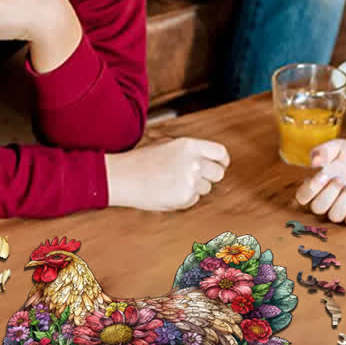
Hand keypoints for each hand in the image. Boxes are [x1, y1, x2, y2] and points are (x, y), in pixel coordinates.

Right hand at [105, 137, 229, 211]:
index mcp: (190, 145)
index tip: (221, 165)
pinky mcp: (185, 197)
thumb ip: (191, 150)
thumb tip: (210, 158)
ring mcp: (191, 181)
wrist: (123, 177)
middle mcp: (194, 162)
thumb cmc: (142, 160)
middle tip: (194, 177)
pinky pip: (194, 199)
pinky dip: (184, 198)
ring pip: (206, 188)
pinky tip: (167, 191)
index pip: (220, 153)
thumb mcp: (168, 144)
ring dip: (194, 187)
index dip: (222, 161)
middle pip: (218, 173)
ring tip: (171, 182)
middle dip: (210, 176)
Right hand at [295, 139, 345, 224]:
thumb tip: (313, 162)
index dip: (309, 189)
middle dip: (328, 194)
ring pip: (334, 216)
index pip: (303, 196)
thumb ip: (325, 150)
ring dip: (343, 201)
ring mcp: (343, 208)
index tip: (324, 175)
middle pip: (317, 208)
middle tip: (341, 179)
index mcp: (319, 183)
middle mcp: (328, 198)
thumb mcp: (340, 146)